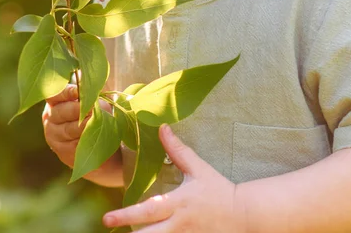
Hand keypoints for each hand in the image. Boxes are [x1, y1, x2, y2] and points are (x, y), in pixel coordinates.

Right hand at [42, 84, 90, 167]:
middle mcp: (50, 118)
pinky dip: (86, 140)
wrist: (102, 140)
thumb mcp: (93, 98)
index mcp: (54, 101)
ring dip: (85, 125)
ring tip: (97, 121)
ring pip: (69, 129)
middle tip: (93, 109)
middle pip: (62, 112)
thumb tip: (89, 79)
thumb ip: (89, 90)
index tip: (78, 92)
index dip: (66, 92)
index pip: (54, 94)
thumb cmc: (96, 112)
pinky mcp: (63, 152)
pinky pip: (74, 145)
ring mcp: (54, 136)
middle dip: (79, 110)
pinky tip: (94, 136)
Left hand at [102, 124, 244, 231]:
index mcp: (178, 204)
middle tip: (108, 230)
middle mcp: (178, 225)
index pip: (147, 211)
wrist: (243, 213)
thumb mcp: (198, 168)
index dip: (126, 216)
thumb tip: (162, 128)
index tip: (107, 219)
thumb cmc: (218, 189)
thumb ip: (177, 150)